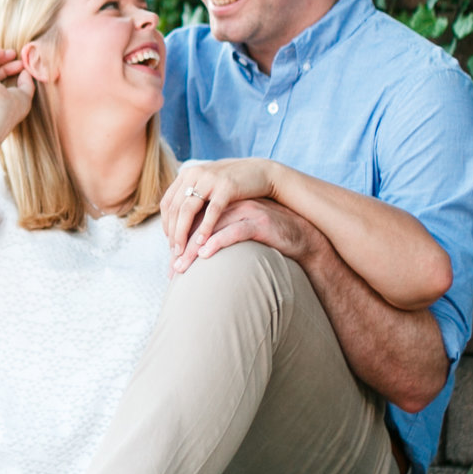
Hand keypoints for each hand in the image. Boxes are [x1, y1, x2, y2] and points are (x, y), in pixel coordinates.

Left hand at [160, 157, 281, 271]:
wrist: (266, 172)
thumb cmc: (238, 185)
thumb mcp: (212, 187)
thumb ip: (195, 197)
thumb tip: (177, 218)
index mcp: (190, 174)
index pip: (168, 202)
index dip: (166, 224)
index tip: (169, 243)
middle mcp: (197, 174)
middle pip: (176, 208)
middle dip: (173, 234)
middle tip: (173, 255)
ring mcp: (212, 180)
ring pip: (188, 210)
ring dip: (182, 233)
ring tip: (182, 254)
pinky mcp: (229, 188)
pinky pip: (213, 211)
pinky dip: (205, 228)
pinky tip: (203, 245)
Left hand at [181, 197, 324, 273]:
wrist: (303, 234)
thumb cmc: (268, 236)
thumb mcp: (241, 229)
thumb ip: (220, 231)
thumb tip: (195, 250)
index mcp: (223, 203)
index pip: (193, 219)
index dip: (179, 239)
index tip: (170, 262)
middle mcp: (231, 204)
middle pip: (197, 224)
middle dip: (181, 248)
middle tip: (172, 270)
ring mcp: (245, 211)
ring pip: (210, 229)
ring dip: (193, 250)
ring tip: (181, 267)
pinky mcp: (258, 221)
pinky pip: (233, 231)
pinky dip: (217, 242)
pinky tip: (205, 254)